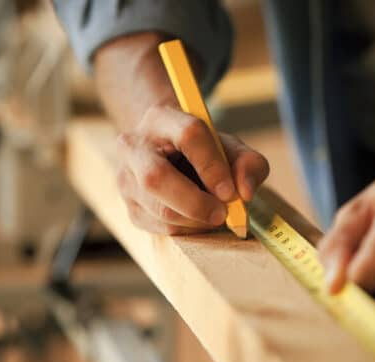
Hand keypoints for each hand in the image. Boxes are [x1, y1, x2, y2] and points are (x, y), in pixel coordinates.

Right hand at [111, 104, 268, 234]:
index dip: (212, 166)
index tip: (231, 191)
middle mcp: (134, 146)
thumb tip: (245, 193)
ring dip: (196, 220)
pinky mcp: (130, 208)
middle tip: (222, 214)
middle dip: (195, 202)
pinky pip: (160, 228)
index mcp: (162, 118)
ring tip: (215, 213)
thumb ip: (249, 164)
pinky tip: (197, 218)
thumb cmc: (205, 151)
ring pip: (159, 209)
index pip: (188, 135)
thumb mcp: (232, 149)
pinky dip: (187, 229)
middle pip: (156, 177)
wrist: (171, 156)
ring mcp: (126, 179)